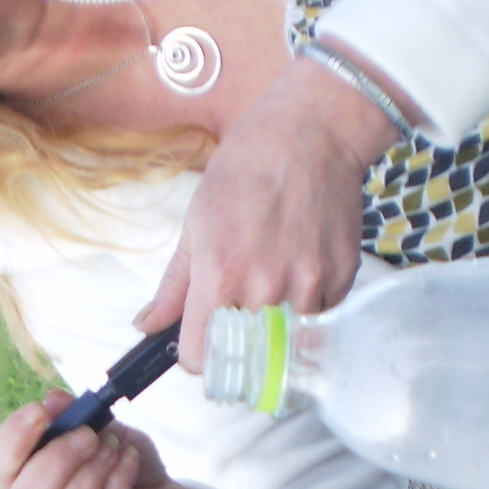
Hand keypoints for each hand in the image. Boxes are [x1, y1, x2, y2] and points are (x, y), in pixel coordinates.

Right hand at [0, 391, 241, 488]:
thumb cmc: (120, 464)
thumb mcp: (100, 429)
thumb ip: (76, 415)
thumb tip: (54, 400)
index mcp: (27, 483)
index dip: (13, 438)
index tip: (41, 411)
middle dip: (58, 458)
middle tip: (90, 434)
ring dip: (89, 475)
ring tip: (113, 448)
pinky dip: (117, 483)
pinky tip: (129, 459)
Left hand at [137, 56, 400, 371]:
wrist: (313, 131)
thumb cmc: (248, 166)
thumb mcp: (197, 220)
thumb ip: (174, 284)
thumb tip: (147, 325)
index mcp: (221, 274)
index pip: (201, 357)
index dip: (197, 355)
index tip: (201, 343)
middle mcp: (265, 288)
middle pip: (244, 349)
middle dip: (239, 330)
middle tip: (243, 290)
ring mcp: (308, 285)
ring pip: (286, 337)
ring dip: (277, 317)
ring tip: (275, 269)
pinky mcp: (341, 278)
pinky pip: (319, 314)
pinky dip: (309, 300)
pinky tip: (302, 261)